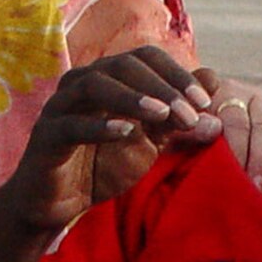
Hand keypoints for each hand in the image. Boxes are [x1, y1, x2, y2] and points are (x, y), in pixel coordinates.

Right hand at [5, 46, 218, 230]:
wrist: (60, 204)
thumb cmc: (103, 165)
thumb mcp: (149, 141)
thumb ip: (177, 116)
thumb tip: (216, 86)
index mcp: (107, 77)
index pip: (145, 57)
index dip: (176, 73)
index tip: (203, 101)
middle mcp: (82, 82)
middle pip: (123, 65)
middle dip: (161, 86)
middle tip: (189, 112)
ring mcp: (60, 106)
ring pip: (96, 85)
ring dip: (133, 98)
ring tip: (162, 115)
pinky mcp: (45, 136)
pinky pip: (71, 125)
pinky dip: (100, 126)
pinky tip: (126, 132)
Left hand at [187, 71, 261, 190]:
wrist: (195, 131)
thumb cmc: (181, 136)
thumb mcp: (174, 131)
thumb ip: (187, 129)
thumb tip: (212, 128)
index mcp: (217, 91)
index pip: (231, 117)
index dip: (234, 143)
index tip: (234, 167)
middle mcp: (247, 96)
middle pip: (260, 123)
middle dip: (259, 156)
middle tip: (255, 185)